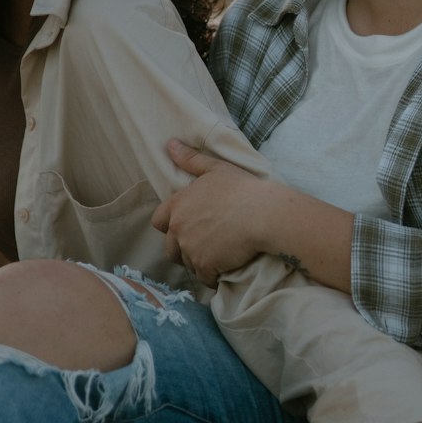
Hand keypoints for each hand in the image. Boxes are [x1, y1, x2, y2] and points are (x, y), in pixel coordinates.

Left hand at [150, 139, 268, 287]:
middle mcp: (178, 228)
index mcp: (178, 204)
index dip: (170, 226)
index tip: (187, 227)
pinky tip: (225, 269)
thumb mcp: (217, 169)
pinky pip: (203, 278)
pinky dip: (213, 276)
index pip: (158, 221)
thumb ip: (191, 159)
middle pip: (170, 248)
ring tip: (218, 255)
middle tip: (205, 245)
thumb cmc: (242, 189)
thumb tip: (170, 144)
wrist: (263, 214)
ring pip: (187, 264)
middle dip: (183, 249)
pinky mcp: (204, 266)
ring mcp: (190, 249)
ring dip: (198, 262)